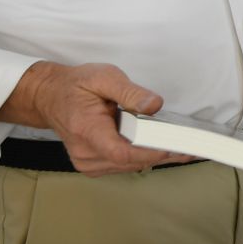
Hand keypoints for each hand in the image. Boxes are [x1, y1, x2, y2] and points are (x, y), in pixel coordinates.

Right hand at [2, 61, 190, 175]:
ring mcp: (87, 162)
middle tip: (192, 146)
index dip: (150, 152)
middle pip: (130, 162)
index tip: (175, 147)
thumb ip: (130, 92)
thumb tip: (154, 105)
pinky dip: (142, 157)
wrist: (50, 97)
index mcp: (86, 130)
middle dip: (162, 153)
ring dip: (155, 156)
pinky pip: (124, 166)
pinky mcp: (93, 166)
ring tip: (180, 145)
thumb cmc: (76, 86)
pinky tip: (158, 147)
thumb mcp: (104, 77)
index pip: (122, 152)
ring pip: (130, 166)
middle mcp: (85, 152)